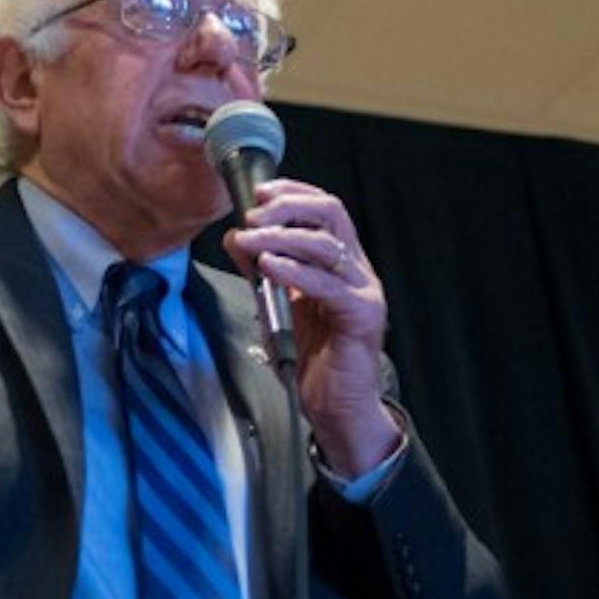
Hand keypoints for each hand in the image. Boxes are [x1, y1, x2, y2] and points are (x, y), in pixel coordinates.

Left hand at [221, 179, 399, 474]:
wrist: (336, 407)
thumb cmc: (313, 356)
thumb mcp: (278, 303)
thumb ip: (260, 269)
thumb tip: (235, 237)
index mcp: (340, 261)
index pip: (325, 208)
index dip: (294, 193)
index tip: (260, 192)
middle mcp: (356, 269)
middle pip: (332, 214)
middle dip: (289, 206)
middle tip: (252, 214)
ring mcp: (363, 290)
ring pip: (326, 245)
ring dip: (281, 237)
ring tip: (249, 239)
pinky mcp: (362, 315)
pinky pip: (327, 284)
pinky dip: (294, 271)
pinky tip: (268, 266)